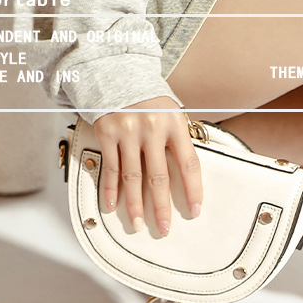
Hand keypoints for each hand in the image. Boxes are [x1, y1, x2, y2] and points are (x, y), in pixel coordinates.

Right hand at [93, 97, 201, 235]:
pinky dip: (111, 189)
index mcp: (175, 124)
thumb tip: (188, 181)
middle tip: (164, 228)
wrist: (118, 74)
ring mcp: (128, 130)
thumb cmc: (151, 102)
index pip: (189, 164)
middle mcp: (152, 127)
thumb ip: (179, 142)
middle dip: (161, 207)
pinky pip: (111, 168)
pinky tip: (113, 206)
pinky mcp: (107, 132)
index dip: (193, 190)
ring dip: (135, 205)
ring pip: (133, 177)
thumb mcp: (172, 115)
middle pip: (159, 177)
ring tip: (138, 224)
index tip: (195, 211)